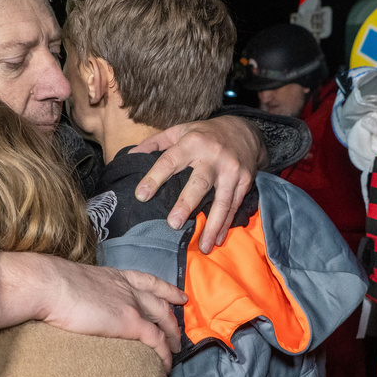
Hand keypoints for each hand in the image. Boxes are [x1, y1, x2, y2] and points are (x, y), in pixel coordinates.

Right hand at [0, 252, 184, 371]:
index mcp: (114, 276)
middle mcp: (128, 287)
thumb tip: (75, 304)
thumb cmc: (51, 285)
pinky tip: (167, 365)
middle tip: (181, 330)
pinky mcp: (131, 322)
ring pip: (164, 320)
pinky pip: (157, 341)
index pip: (148, 280)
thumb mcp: (74, 283)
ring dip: (173, 336)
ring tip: (177, 352)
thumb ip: (84, 293)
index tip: (178, 295)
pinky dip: (165, 354)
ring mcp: (132, 304)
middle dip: (173, 316)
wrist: (50, 286)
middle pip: (161, 301)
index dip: (166, 288)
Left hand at [131, 115, 262, 252]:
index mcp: (192, 143)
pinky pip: (234, 205)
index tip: (141, 195)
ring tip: (203, 246)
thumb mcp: (179, 131)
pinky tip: (218, 239)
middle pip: (199, 183)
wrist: (243, 130)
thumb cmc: (204, 134)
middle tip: (174, 224)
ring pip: (222, 200)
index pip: (169, 161)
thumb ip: (155, 143)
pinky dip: (226, 224)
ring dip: (213, 225)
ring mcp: (231, 170)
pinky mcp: (245, 180)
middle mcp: (213, 156)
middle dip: (187, 204)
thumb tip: (131, 156)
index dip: (154, 178)